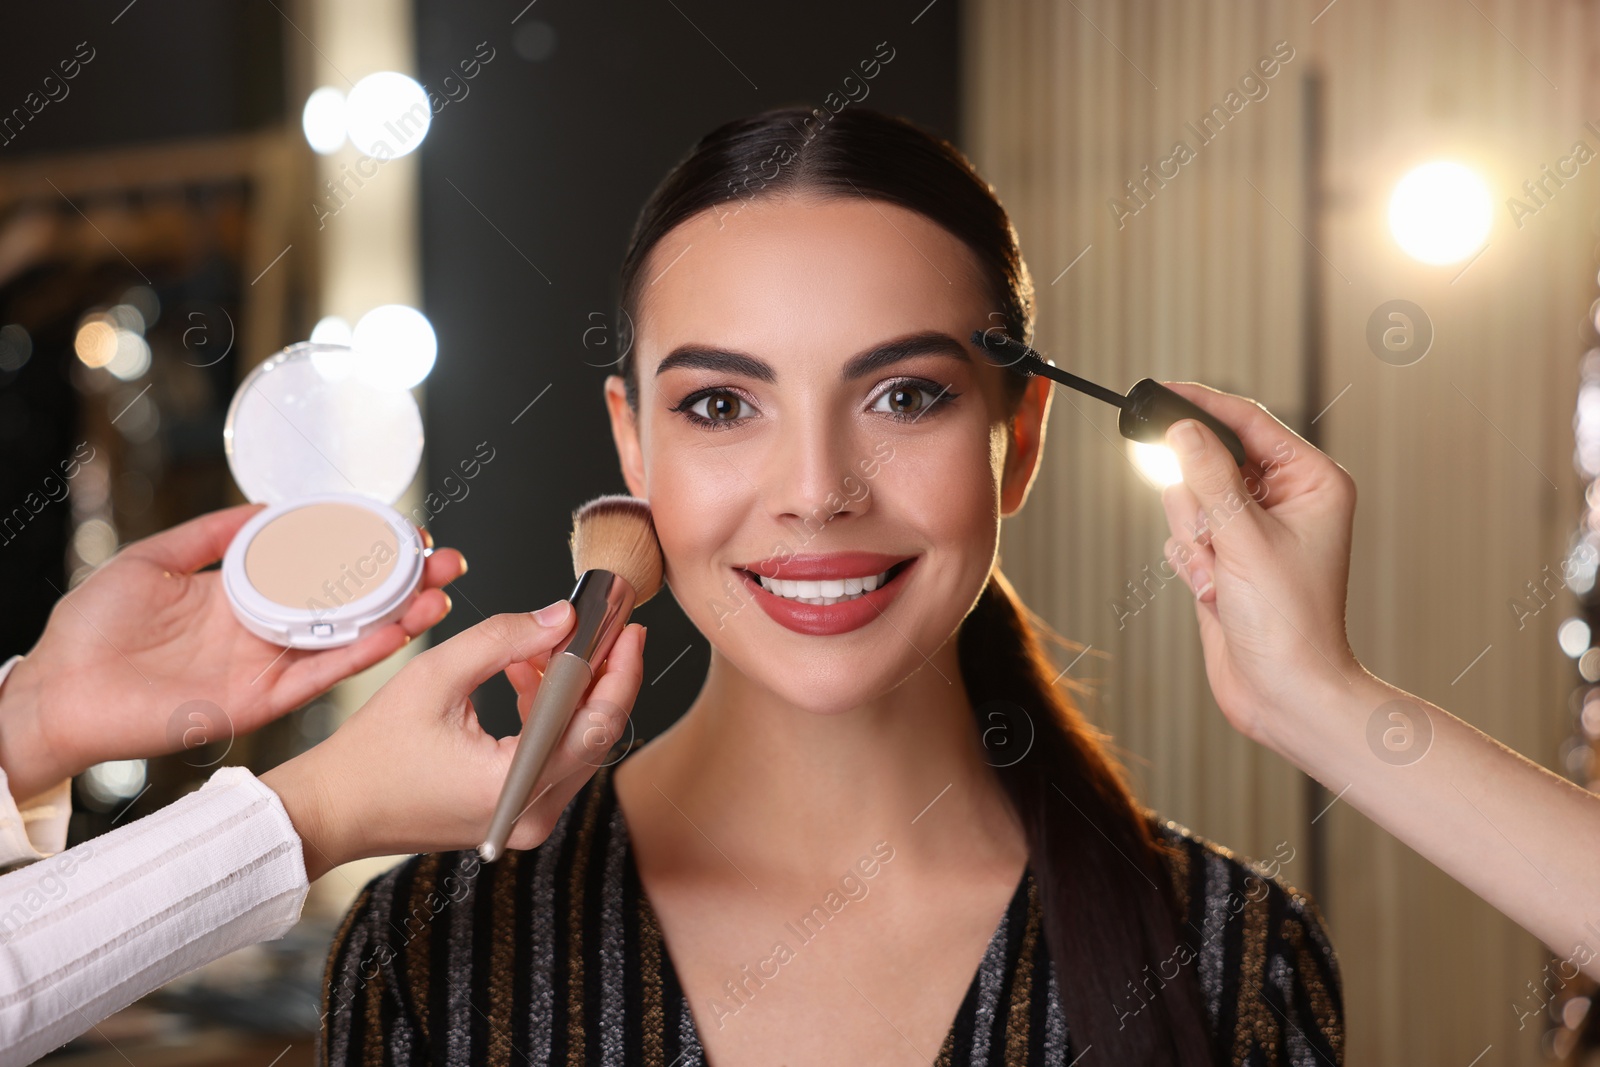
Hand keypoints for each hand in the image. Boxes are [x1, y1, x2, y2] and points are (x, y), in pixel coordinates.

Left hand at [0, 505, 466, 800]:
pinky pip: (321, 676)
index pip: (317, 569)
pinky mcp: (260, 700)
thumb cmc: (89, 631)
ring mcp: (265, 666)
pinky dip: (361, 654)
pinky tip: (396, 631)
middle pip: (347, 604)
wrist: (58, 692)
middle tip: (442, 560)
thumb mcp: (150, 559)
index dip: (361, 550)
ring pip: (347, 640)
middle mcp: (263, 631)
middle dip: (399, 582)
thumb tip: (260, 506)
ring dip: (397, 617)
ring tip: (437, 592)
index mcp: (241, 597)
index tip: (400, 531)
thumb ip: (208, 533)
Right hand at [261, 606, 646, 879]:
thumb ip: (504, 640)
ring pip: (575, 744)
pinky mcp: (516, 815)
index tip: (627, 628)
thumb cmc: (371, 754)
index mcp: (512, 787)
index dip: (620, 671)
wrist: (334, 810)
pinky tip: (525, 677)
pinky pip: (552, 758)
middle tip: (600, 627)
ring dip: (569, 692)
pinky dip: (548, 716)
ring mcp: (525, 820)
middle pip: (594, 735)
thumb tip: (562, 616)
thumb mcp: (435, 678)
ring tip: (544, 646)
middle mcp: (529, 814)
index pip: (596, 726)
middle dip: (598, 675)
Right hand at [1156, 383, 1367, 748]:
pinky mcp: (1226, 556)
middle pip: (1209, 461)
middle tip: (1213, 541)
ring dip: (1194, 541)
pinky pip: (1183, 534)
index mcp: (1310, 481)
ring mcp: (1251, 529)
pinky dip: (1189, 563)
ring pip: (1189, 499)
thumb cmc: (1289, 621)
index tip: (1161, 391)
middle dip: (1198, 504)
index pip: (1248, 422)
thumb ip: (1209, 478)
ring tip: (1219, 579)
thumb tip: (1181, 428)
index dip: (1202, 405)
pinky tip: (1215, 594)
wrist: (1284, 692)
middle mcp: (1283, 499)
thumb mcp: (1245, 540)